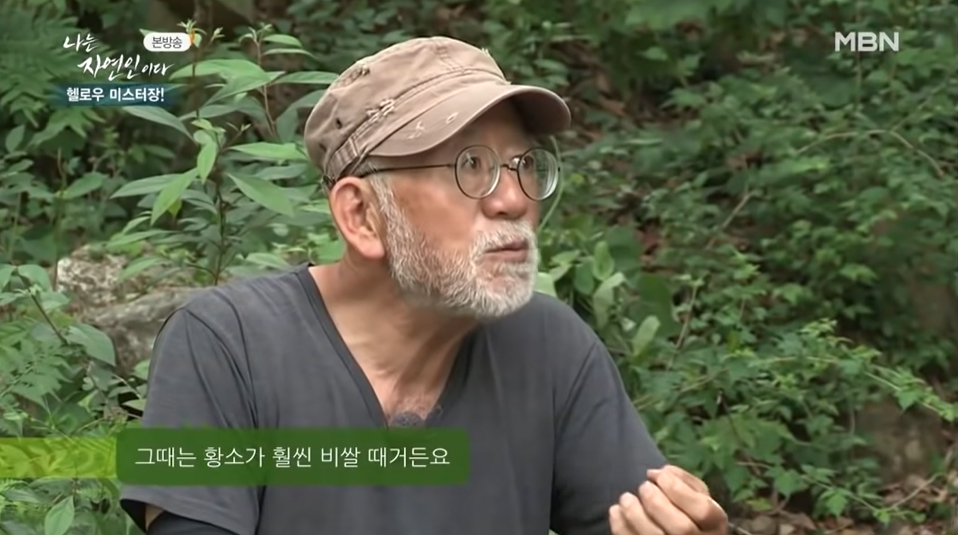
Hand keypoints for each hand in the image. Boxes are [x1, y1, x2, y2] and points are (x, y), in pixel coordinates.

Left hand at [609, 465, 727, 534]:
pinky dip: (621, 527)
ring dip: (635, 515)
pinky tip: (616, 511)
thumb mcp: (696, 495)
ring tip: (626, 498)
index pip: (703, 510)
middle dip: (656, 503)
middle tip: (644, 487)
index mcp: (714, 525)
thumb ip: (683, 480)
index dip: (678, 490)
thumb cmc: (690, 512)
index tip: (658, 476)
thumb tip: (660, 472)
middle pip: (681, 528)